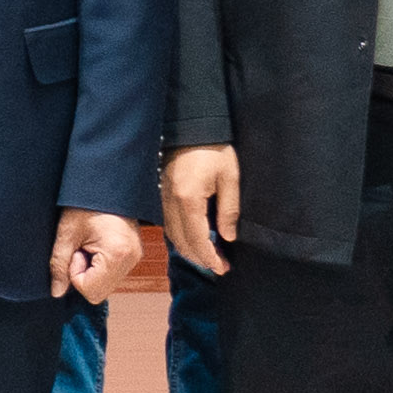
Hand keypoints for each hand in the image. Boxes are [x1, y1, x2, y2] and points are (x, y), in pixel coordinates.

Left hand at [49, 207, 154, 302]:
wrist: (105, 179)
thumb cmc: (85, 201)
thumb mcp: (67, 232)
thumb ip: (59, 264)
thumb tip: (56, 292)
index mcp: (118, 254)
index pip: (91, 291)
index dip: (75, 274)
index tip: (76, 250)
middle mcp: (132, 259)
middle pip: (100, 291)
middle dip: (84, 274)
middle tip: (82, 247)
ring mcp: (136, 257)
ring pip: (106, 283)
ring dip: (92, 269)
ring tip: (90, 243)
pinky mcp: (134, 253)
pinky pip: (113, 272)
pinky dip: (100, 264)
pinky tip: (97, 244)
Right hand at [162, 147, 238, 281]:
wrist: (192, 125)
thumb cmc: (214, 149)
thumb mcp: (230, 178)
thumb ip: (229, 210)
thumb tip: (227, 237)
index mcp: (188, 199)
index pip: (197, 240)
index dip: (209, 258)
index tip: (223, 268)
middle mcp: (171, 202)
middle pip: (182, 242)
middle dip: (200, 259)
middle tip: (219, 266)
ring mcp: (163, 198)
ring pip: (173, 236)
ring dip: (190, 250)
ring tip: (210, 256)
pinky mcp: (163, 194)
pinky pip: (169, 224)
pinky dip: (182, 237)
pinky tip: (195, 239)